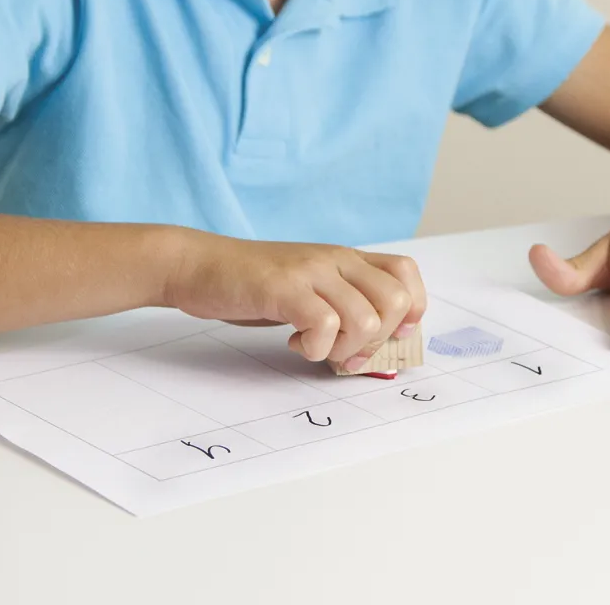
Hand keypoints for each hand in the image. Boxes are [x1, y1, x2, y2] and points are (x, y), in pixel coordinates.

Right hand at [163, 230, 426, 370]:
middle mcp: (334, 259)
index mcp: (344, 258)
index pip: (405, 273)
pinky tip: (295, 341)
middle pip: (395, 301)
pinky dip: (316, 348)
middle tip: (344, 351)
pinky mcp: (284, 287)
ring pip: (365, 319)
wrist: (199, 265)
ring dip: (344, 348)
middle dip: (377, 341)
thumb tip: (376, 346)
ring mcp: (310, 271)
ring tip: (314, 346)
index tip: (386, 334)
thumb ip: (341, 304)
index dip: (410, 310)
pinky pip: (325, 325)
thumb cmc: (253, 284)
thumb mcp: (307, 287)